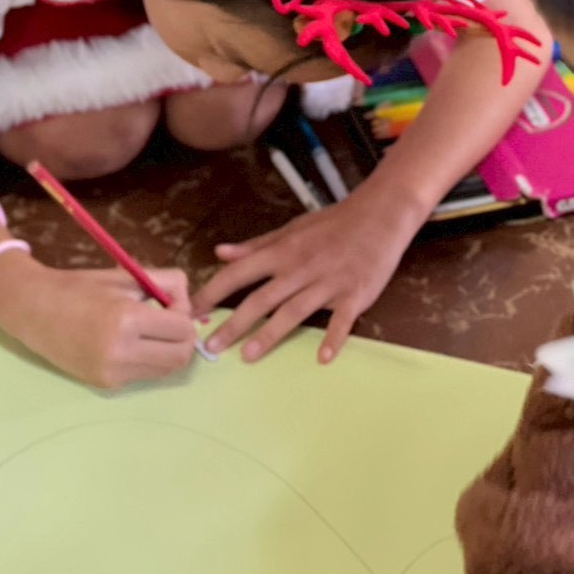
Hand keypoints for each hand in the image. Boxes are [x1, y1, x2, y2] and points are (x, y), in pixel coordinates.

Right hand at [0, 259, 198, 389]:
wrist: (33, 310)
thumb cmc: (80, 287)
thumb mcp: (125, 276)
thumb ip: (165, 284)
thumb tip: (190, 306)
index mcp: (127, 319)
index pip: (183, 329)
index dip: (183, 314)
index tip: (167, 303)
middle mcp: (121, 352)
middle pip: (181, 357)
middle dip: (182, 338)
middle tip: (167, 321)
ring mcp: (113, 374)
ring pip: (165, 370)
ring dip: (166, 350)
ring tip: (148, 332)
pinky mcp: (105, 385)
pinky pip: (143, 375)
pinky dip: (145, 360)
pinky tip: (127, 344)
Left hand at [190, 192, 419, 363]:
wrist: (379, 216)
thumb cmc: (332, 224)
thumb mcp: (292, 228)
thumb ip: (256, 246)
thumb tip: (221, 253)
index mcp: (283, 252)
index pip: (239, 273)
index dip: (214, 292)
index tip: (193, 311)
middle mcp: (300, 269)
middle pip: (262, 299)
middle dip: (234, 323)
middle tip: (210, 347)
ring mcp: (328, 284)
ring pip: (294, 312)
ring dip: (270, 334)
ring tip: (248, 356)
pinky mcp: (355, 295)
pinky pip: (342, 320)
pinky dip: (333, 338)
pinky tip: (322, 357)